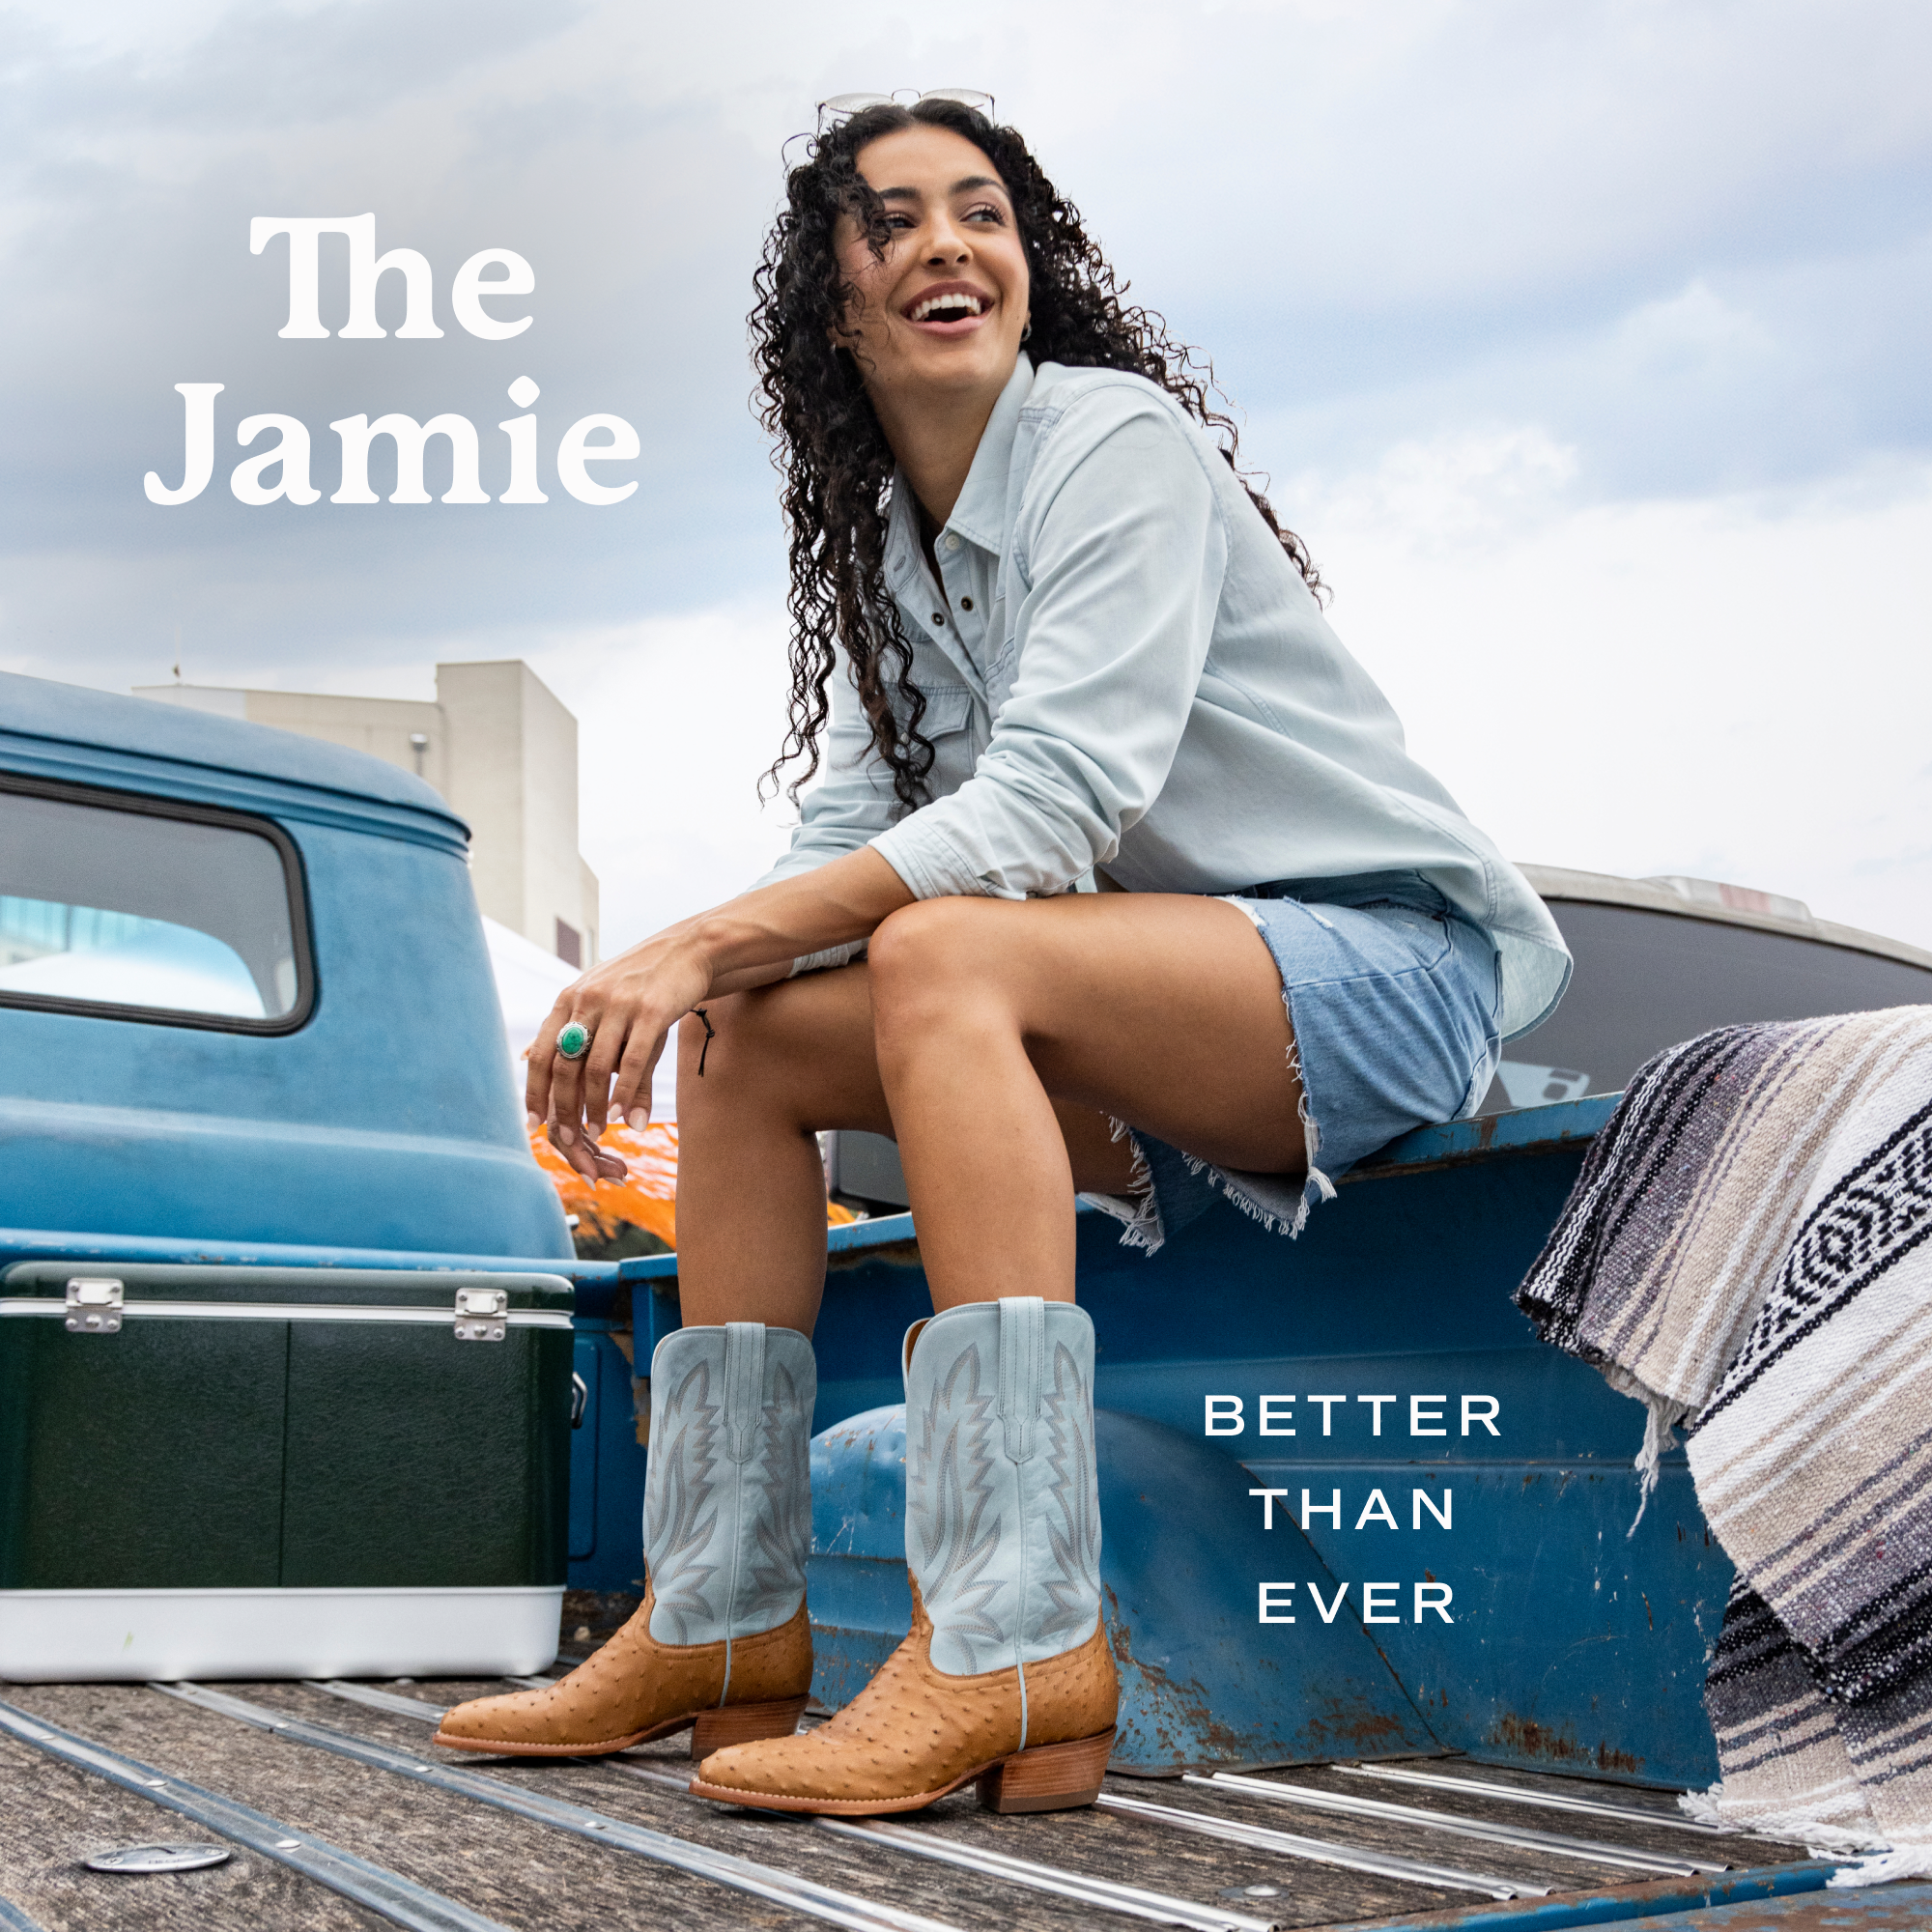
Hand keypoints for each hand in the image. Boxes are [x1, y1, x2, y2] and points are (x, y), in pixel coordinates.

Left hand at [525, 927, 714, 1181]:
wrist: (689, 950)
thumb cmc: (643, 986)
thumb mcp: (606, 1008)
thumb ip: (580, 1040)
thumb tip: (529, 1063)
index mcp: (569, 1000)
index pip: (541, 1054)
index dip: (535, 1091)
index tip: (534, 1124)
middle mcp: (588, 1001)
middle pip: (564, 1065)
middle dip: (563, 1108)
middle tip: (568, 1139)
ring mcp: (619, 1005)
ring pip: (596, 1068)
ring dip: (595, 1107)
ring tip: (598, 1132)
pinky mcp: (651, 1011)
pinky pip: (631, 1061)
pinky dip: (623, 1092)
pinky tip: (622, 1115)